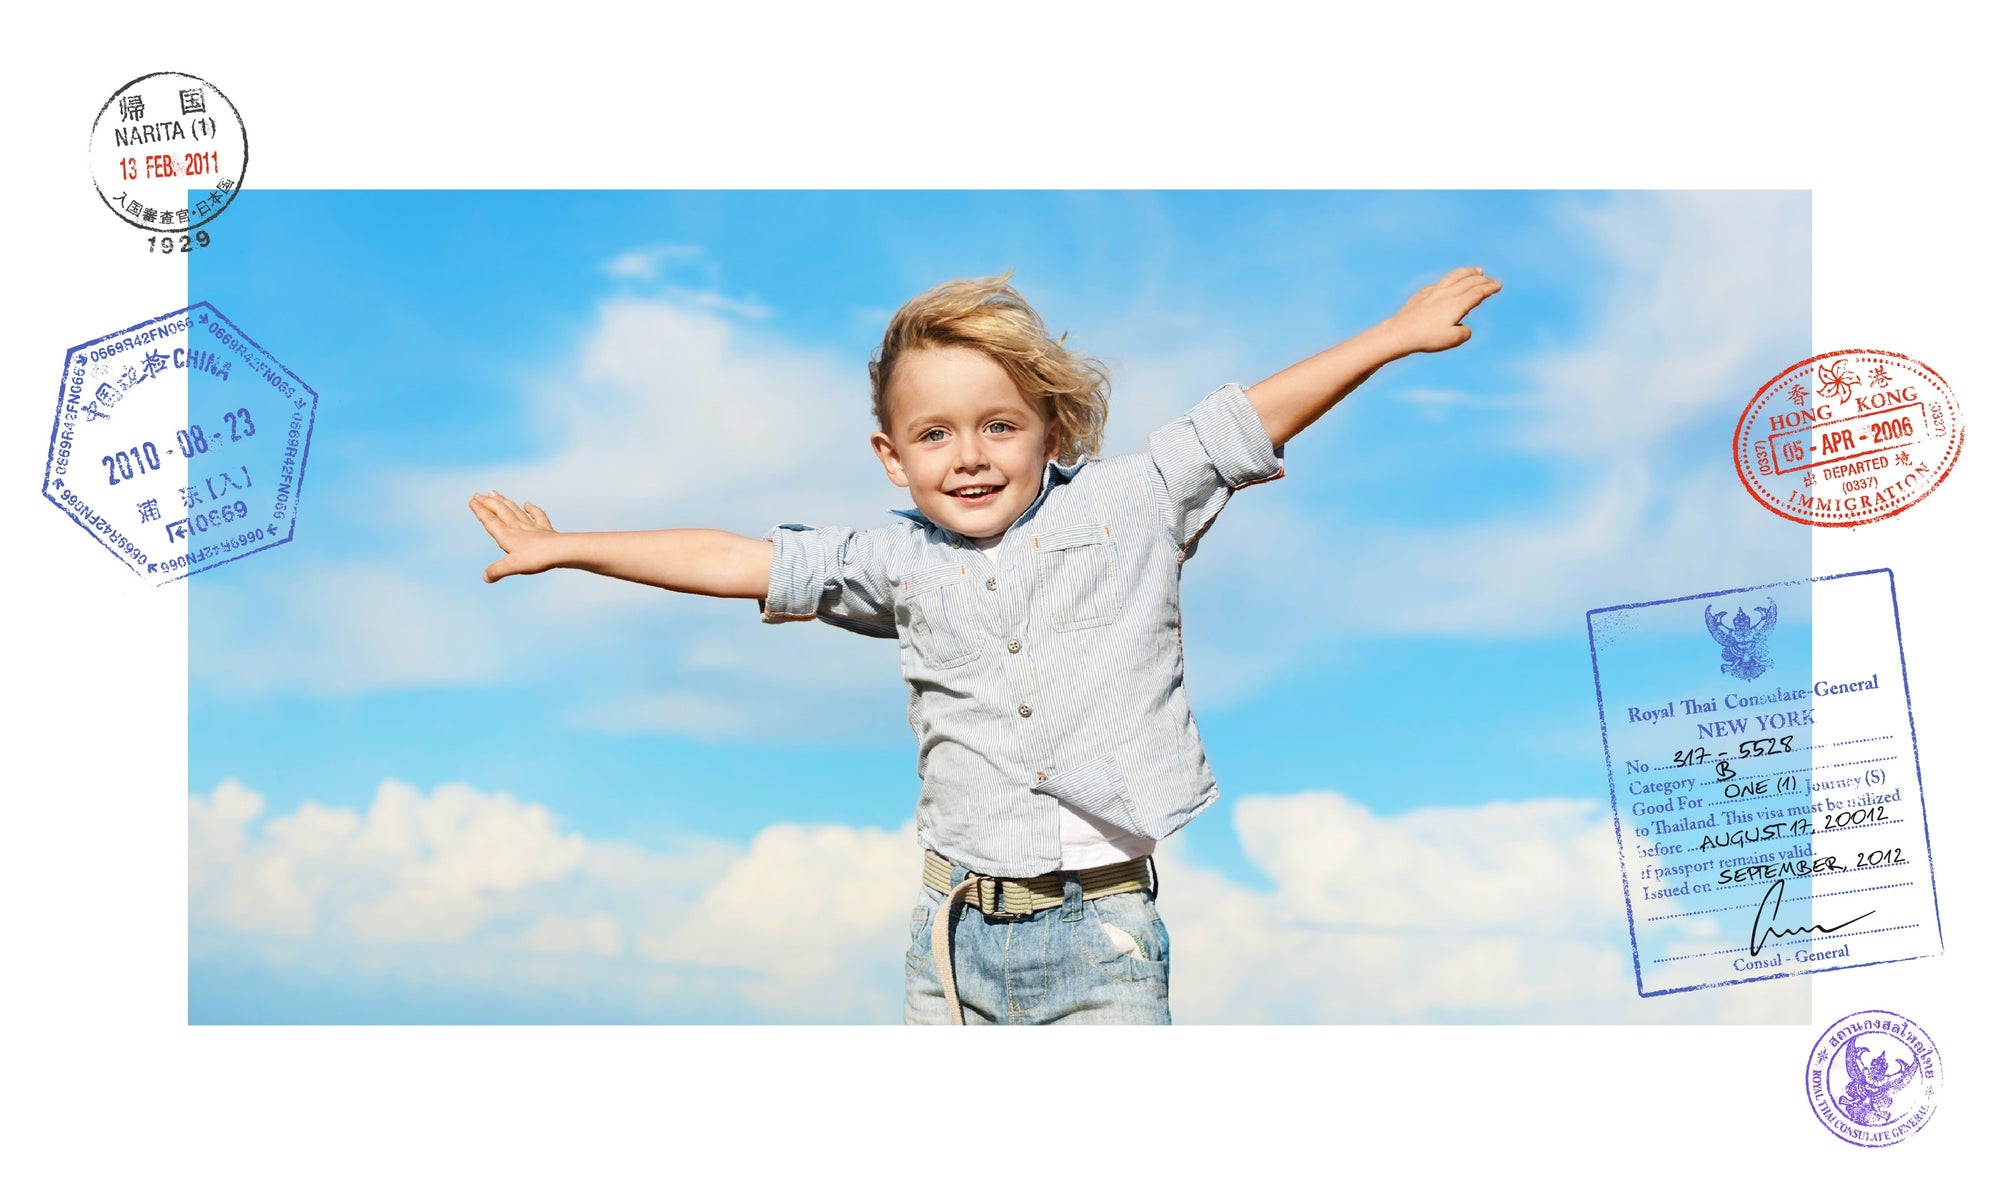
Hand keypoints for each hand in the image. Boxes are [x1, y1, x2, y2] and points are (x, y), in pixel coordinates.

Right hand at [468, 490, 559, 582]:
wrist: (562, 551)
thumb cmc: (537, 558)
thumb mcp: (512, 566)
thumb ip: (497, 570)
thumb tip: (485, 577)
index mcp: (507, 536)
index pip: (490, 521)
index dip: (480, 511)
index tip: (472, 500)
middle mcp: (518, 528)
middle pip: (501, 511)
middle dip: (488, 502)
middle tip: (478, 493)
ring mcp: (532, 527)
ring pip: (515, 510)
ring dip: (504, 501)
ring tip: (495, 493)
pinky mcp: (546, 530)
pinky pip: (537, 516)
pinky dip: (532, 509)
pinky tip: (527, 504)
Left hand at [1380, 266, 1502, 354]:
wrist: (1400, 333)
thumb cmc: (1426, 338)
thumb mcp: (1452, 340)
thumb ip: (1465, 333)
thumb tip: (1464, 327)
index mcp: (1457, 304)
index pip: (1477, 292)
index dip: (1490, 287)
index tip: (1499, 285)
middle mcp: (1446, 294)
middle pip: (1469, 281)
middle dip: (1483, 279)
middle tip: (1492, 280)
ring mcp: (1433, 292)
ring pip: (1454, 276)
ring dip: (1468, 272)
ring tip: (1477, 270)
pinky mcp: (1422, 294)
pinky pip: (1440, 283)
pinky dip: (1450, 279)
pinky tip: (1450, 282)